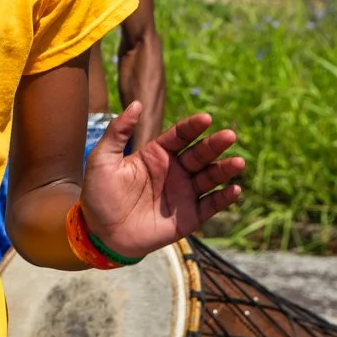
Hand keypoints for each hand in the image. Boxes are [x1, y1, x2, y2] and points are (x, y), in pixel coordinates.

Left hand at [81, 103, 245, 259]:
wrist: (100, 233)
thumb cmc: (99, 194)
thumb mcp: (102, 159)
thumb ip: (118, 131)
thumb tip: (136, 103)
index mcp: (157, 154)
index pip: (180, 136)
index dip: (193, 127)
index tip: (206, 118)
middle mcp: (174, 171)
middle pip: (199, 154)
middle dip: (215, 145)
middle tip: (229, 135)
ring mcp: (183, 194)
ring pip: (209, 178)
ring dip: (224, 170)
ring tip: (237, 162)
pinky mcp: (188, 217)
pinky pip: (210, 206)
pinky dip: (223, 198)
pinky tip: (234, 190)